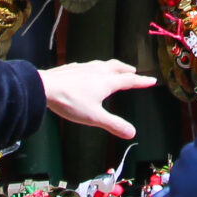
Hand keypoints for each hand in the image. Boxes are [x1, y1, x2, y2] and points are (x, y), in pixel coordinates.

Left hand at [41, 59, 155, 139]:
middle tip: (133, 72)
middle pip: (117, 68)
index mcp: (106, 82)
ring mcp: (83, 68)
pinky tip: (88, 71)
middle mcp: (97, 71)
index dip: (142, 81)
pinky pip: (88, 66)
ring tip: (113, 69)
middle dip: (127, 70)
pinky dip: (95, 68)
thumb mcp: (94, 117)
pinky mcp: (71, 68)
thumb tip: (132, 132)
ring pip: (102, 64)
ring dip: (112, 67)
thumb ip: (113, 124)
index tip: (151, 80)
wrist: (44, 87)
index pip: (129, 81)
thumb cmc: (70, 102)